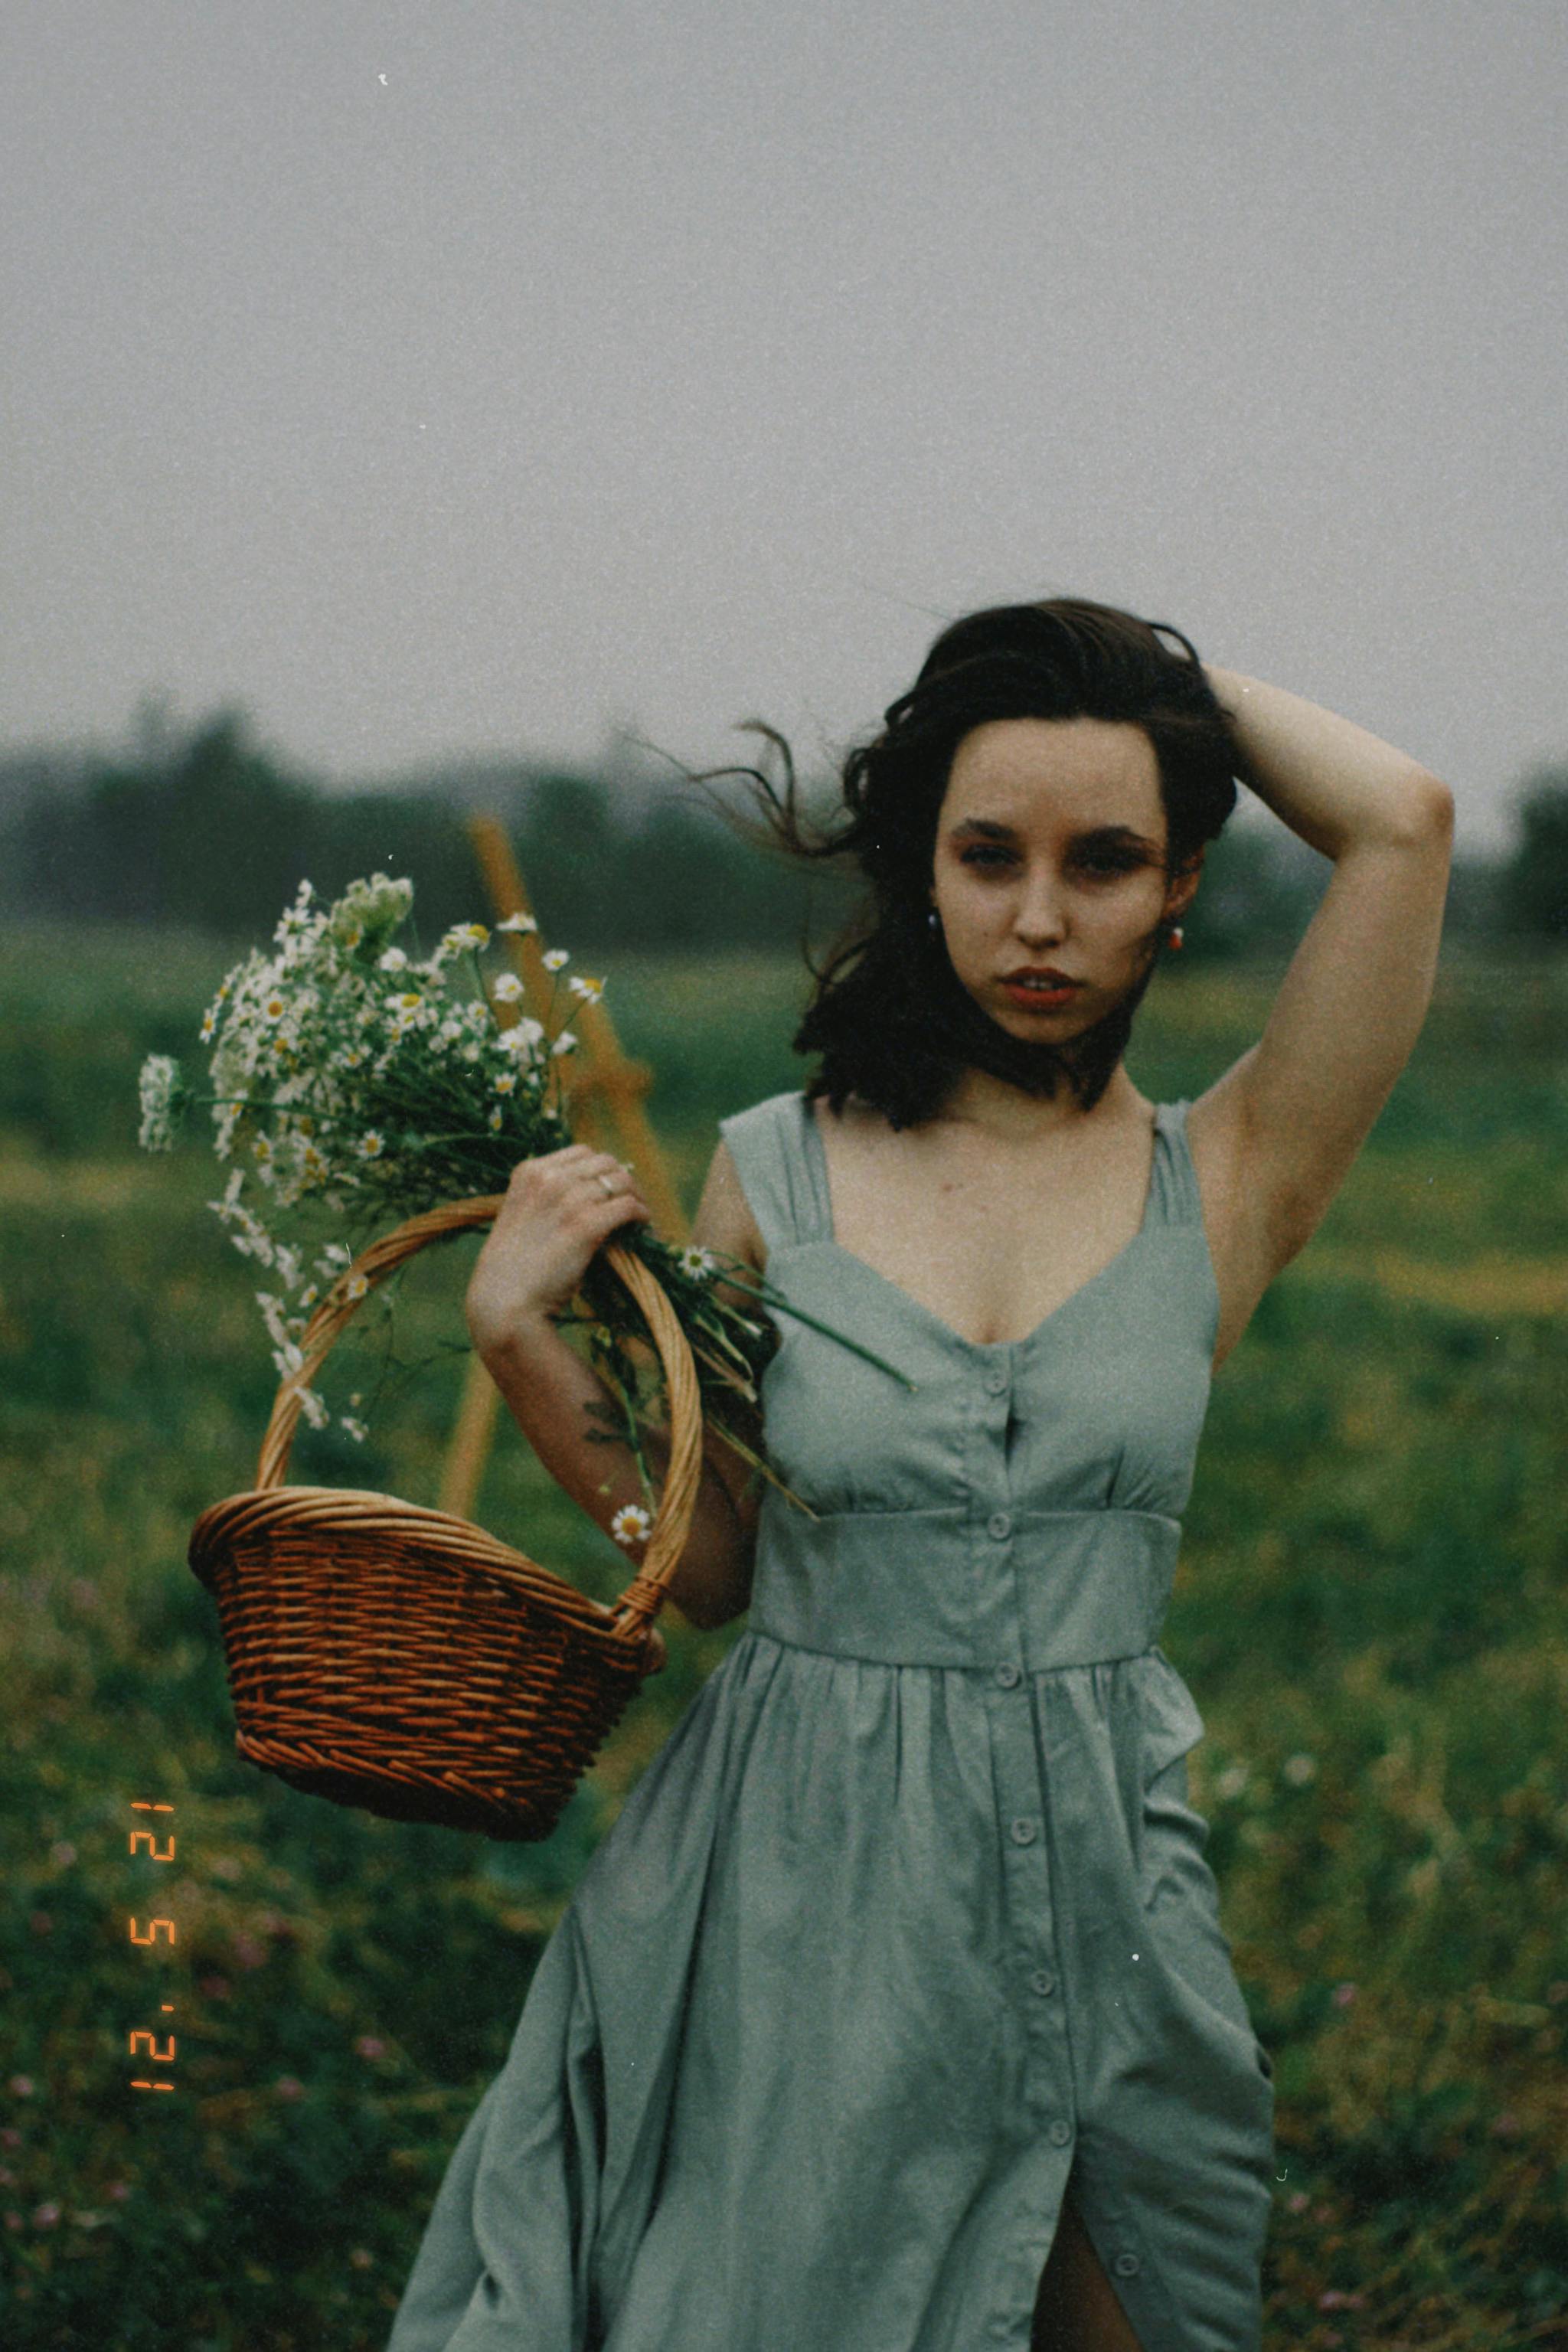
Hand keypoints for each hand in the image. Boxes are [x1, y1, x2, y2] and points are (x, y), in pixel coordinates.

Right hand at [465, 1145, 652, 1360]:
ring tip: (640, 1215)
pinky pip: (628, 1206)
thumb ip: (547, 1199)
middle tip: (632, 1201)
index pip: (581, 1153)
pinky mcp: (585, 1225)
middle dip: (622, 1180)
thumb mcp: (522, 1217)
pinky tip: (642, 1225)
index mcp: (529, 1172)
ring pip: (621, 1181)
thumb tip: (591, 1196)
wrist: (503, 1300)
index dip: (601, 1170)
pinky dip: (641, 1214)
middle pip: (605, 1162)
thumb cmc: (512, 1269)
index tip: (610, 1189)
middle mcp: (548, 1179)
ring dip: (637, 1196)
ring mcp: (567, 1200)